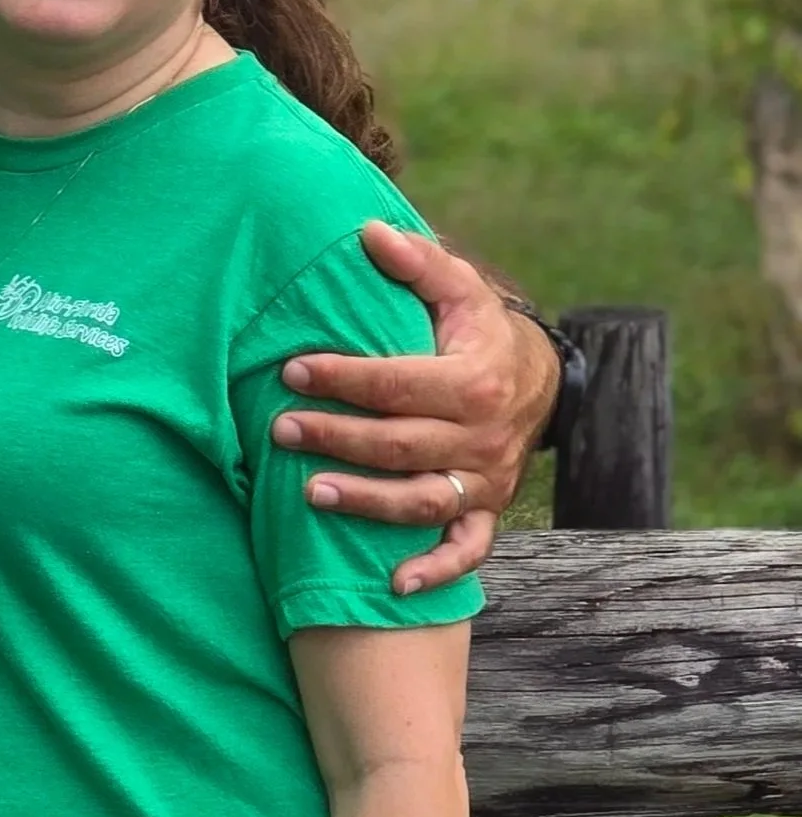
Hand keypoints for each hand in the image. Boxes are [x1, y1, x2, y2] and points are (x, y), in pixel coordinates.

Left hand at [271, 224, 558, 593]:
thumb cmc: (476, 327)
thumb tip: (369, 232)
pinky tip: (395, 584)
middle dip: (337, 438)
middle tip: (280, 428)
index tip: (292, 371)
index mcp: (476, 380)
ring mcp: (487, 480)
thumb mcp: (457, 286)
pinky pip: (467, 549)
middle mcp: (485, 436)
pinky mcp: (488, 510)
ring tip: (309, 493)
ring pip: (424, 501)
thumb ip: (417, 262)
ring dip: (367, 502)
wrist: (536, 377)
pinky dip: (436, 570)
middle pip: (401, 445)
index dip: (343, 379)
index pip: (399, 383)